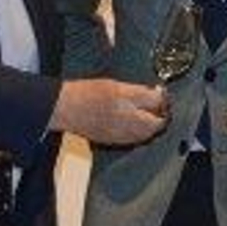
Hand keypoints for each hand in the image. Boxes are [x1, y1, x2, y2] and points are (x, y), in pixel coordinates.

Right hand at [50, 78, 167, 145]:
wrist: (63, 108)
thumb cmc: (85, 93)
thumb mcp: (116, 85)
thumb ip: (138, 91)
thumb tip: (156, 93)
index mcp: (127, 103)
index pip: (157, 103)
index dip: (162, 98)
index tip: (161, 93)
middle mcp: (126, 121)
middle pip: (155, 123)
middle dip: (160, 115)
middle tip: (157, 105)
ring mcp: (119, 134)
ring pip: (146, 134)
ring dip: (150, 125)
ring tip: (147, 115)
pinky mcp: (112, 141)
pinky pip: (133, 140)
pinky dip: (138, 133)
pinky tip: (133, 124)